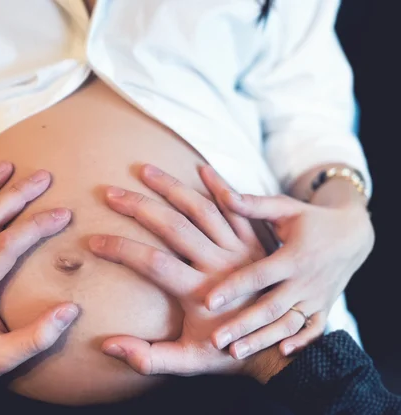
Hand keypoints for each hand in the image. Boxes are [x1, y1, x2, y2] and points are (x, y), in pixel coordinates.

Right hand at [88, 164, 266, 375]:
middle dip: (139, 207)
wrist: (278, 347)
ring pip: (202, 210)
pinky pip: (236, 207)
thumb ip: (149, 358)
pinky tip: (200, 167)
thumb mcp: (188, 363)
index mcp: (199, 292)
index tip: (94, 241)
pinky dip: (220, 186)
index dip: (121, 250)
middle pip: (174, 227)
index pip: (152, 263)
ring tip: (145, 169)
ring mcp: (238, 249)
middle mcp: (219, 265)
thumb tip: (107, 346)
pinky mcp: (253, 241)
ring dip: (172, 187)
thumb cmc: (227, 354)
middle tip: (111, 193)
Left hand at [202, 170, 373, 357]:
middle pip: (270, 308)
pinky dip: (302, 343)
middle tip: (215, 341)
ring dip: (262, 339)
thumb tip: (223, 193)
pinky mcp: (323, 308)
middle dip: (242, 325)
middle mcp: (305, 282)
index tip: (208, 300)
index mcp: (292, 257)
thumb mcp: (285, 208)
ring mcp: (316, 298)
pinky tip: (281, 353)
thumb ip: (253, 205)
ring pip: (287, 325)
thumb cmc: (309, 219)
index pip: (258, 275)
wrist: (353, 235)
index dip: (233, 287)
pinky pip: (314, 331)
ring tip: (235, 353)